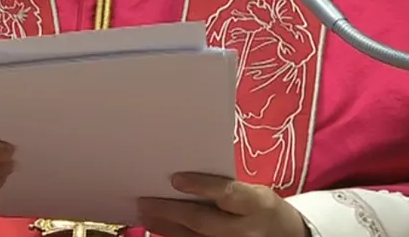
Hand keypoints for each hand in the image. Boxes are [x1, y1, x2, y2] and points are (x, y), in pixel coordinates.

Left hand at [137, 173, 308, 236]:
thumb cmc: (263, 208)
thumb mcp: (254, 193)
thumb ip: (226, 188)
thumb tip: (183, 177)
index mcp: (258, 205)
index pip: (227, 194)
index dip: (201, 186)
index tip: (175, 178)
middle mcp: (247, 231)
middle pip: (204, 222)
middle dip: (171, 211)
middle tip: (145, 201)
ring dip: (166, 227)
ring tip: (145, 214)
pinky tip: (160, 228)